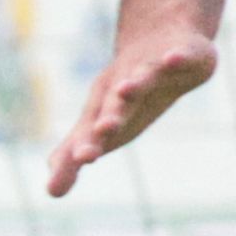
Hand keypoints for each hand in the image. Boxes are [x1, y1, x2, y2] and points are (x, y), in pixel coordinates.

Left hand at [44, 16, 215, 196]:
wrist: (157, 41)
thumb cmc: (124, 95)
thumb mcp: (99, 125)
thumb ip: (73, 157)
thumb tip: (51, 193)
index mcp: (105, 107)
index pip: (93, 129)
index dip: (89, 142)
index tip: (83, 158)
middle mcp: (126, 85)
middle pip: (116, 102)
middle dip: (110, 114)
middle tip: (103, 127)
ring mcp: (154, 67)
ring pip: (144, 75)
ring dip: (136, 82)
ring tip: (127, 88)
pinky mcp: (184, 53)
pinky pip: (182, 55)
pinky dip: (177, 57)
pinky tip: (172, 59)